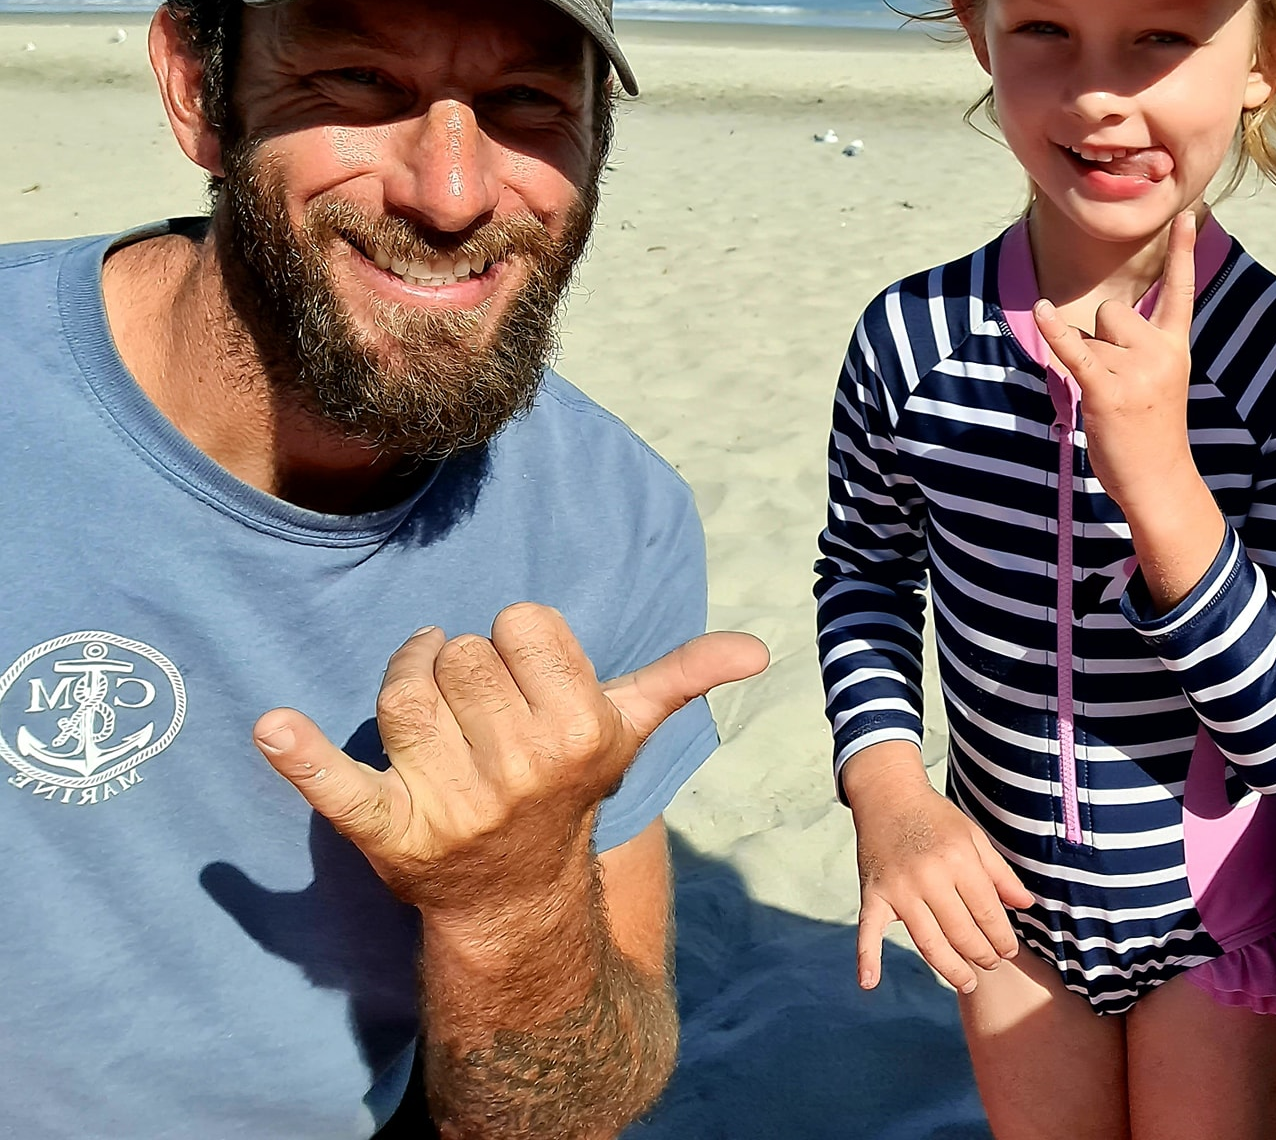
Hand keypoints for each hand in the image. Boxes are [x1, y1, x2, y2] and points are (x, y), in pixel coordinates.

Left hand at [252, 603, 768, 924]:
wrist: (516, 897)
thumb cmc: (568, 789)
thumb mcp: (628, 734)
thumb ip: (684, 678)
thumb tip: (759, 647)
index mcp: (581, 731)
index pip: (522, 623)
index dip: (518, 643)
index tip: (526, 683)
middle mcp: (522, 768)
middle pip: (461, 652)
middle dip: (462, 665)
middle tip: (476, 708)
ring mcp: (454, 802)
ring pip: (405, 689)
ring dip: (405, 684)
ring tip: (425, 710)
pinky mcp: (388, 832)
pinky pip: (341, 786)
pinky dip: (301, 757)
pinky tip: (272, 727)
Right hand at [842, 742, 1034, 993]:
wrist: (888, 795)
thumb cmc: (936, 818)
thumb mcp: (973, 837)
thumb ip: (1000, 874)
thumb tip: (1027, 906)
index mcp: (958, 859)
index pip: (987, 911)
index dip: (1002, 936)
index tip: (1010, 950)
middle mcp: (929, 876)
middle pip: (961, 931)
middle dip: (981, 954)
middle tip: (992, 965)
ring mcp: (898, 888)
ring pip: (928, 941)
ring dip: (950, 968)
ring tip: (967, 982)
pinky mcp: (872, 895)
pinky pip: (867, 931)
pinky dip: (866, 958)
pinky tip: (869, 983)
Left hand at [1032, 211, 1225, 607]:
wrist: (1160, 480)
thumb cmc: (1153, 432)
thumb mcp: (1161, 380)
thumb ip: (1142, 347)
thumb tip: (1102, 323)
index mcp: (1175, 347)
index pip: (1180, 289)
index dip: (1181, 251)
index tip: (1185, 212)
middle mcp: (1159, 352)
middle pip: (1112, 311)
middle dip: (1102, 337)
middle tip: (1118, 382)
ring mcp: (1134, 372)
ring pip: (1091, 333)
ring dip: (1087, 359)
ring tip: (1108, 397)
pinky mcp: (1106, 391)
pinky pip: (1073, 350)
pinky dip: (1054, 332)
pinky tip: (1041, 311)